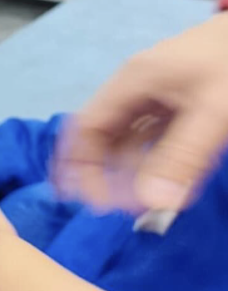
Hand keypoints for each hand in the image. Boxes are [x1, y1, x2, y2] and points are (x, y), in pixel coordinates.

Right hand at [56, 14, 227, 211]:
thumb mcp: (212, 111)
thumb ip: (182, 156)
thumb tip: (153, 203)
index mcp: (131, 82)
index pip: (87, 127)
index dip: (78, 164)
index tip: (87, 199)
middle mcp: (135, 88)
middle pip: (103, 134)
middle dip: (103, 172)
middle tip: (117, 209)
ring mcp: (155, 93)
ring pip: (127, 137)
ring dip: (128, 169)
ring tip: (141, 201)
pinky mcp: (175, 101)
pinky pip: (151, 134)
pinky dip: (150, 159)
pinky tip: (162, 179)